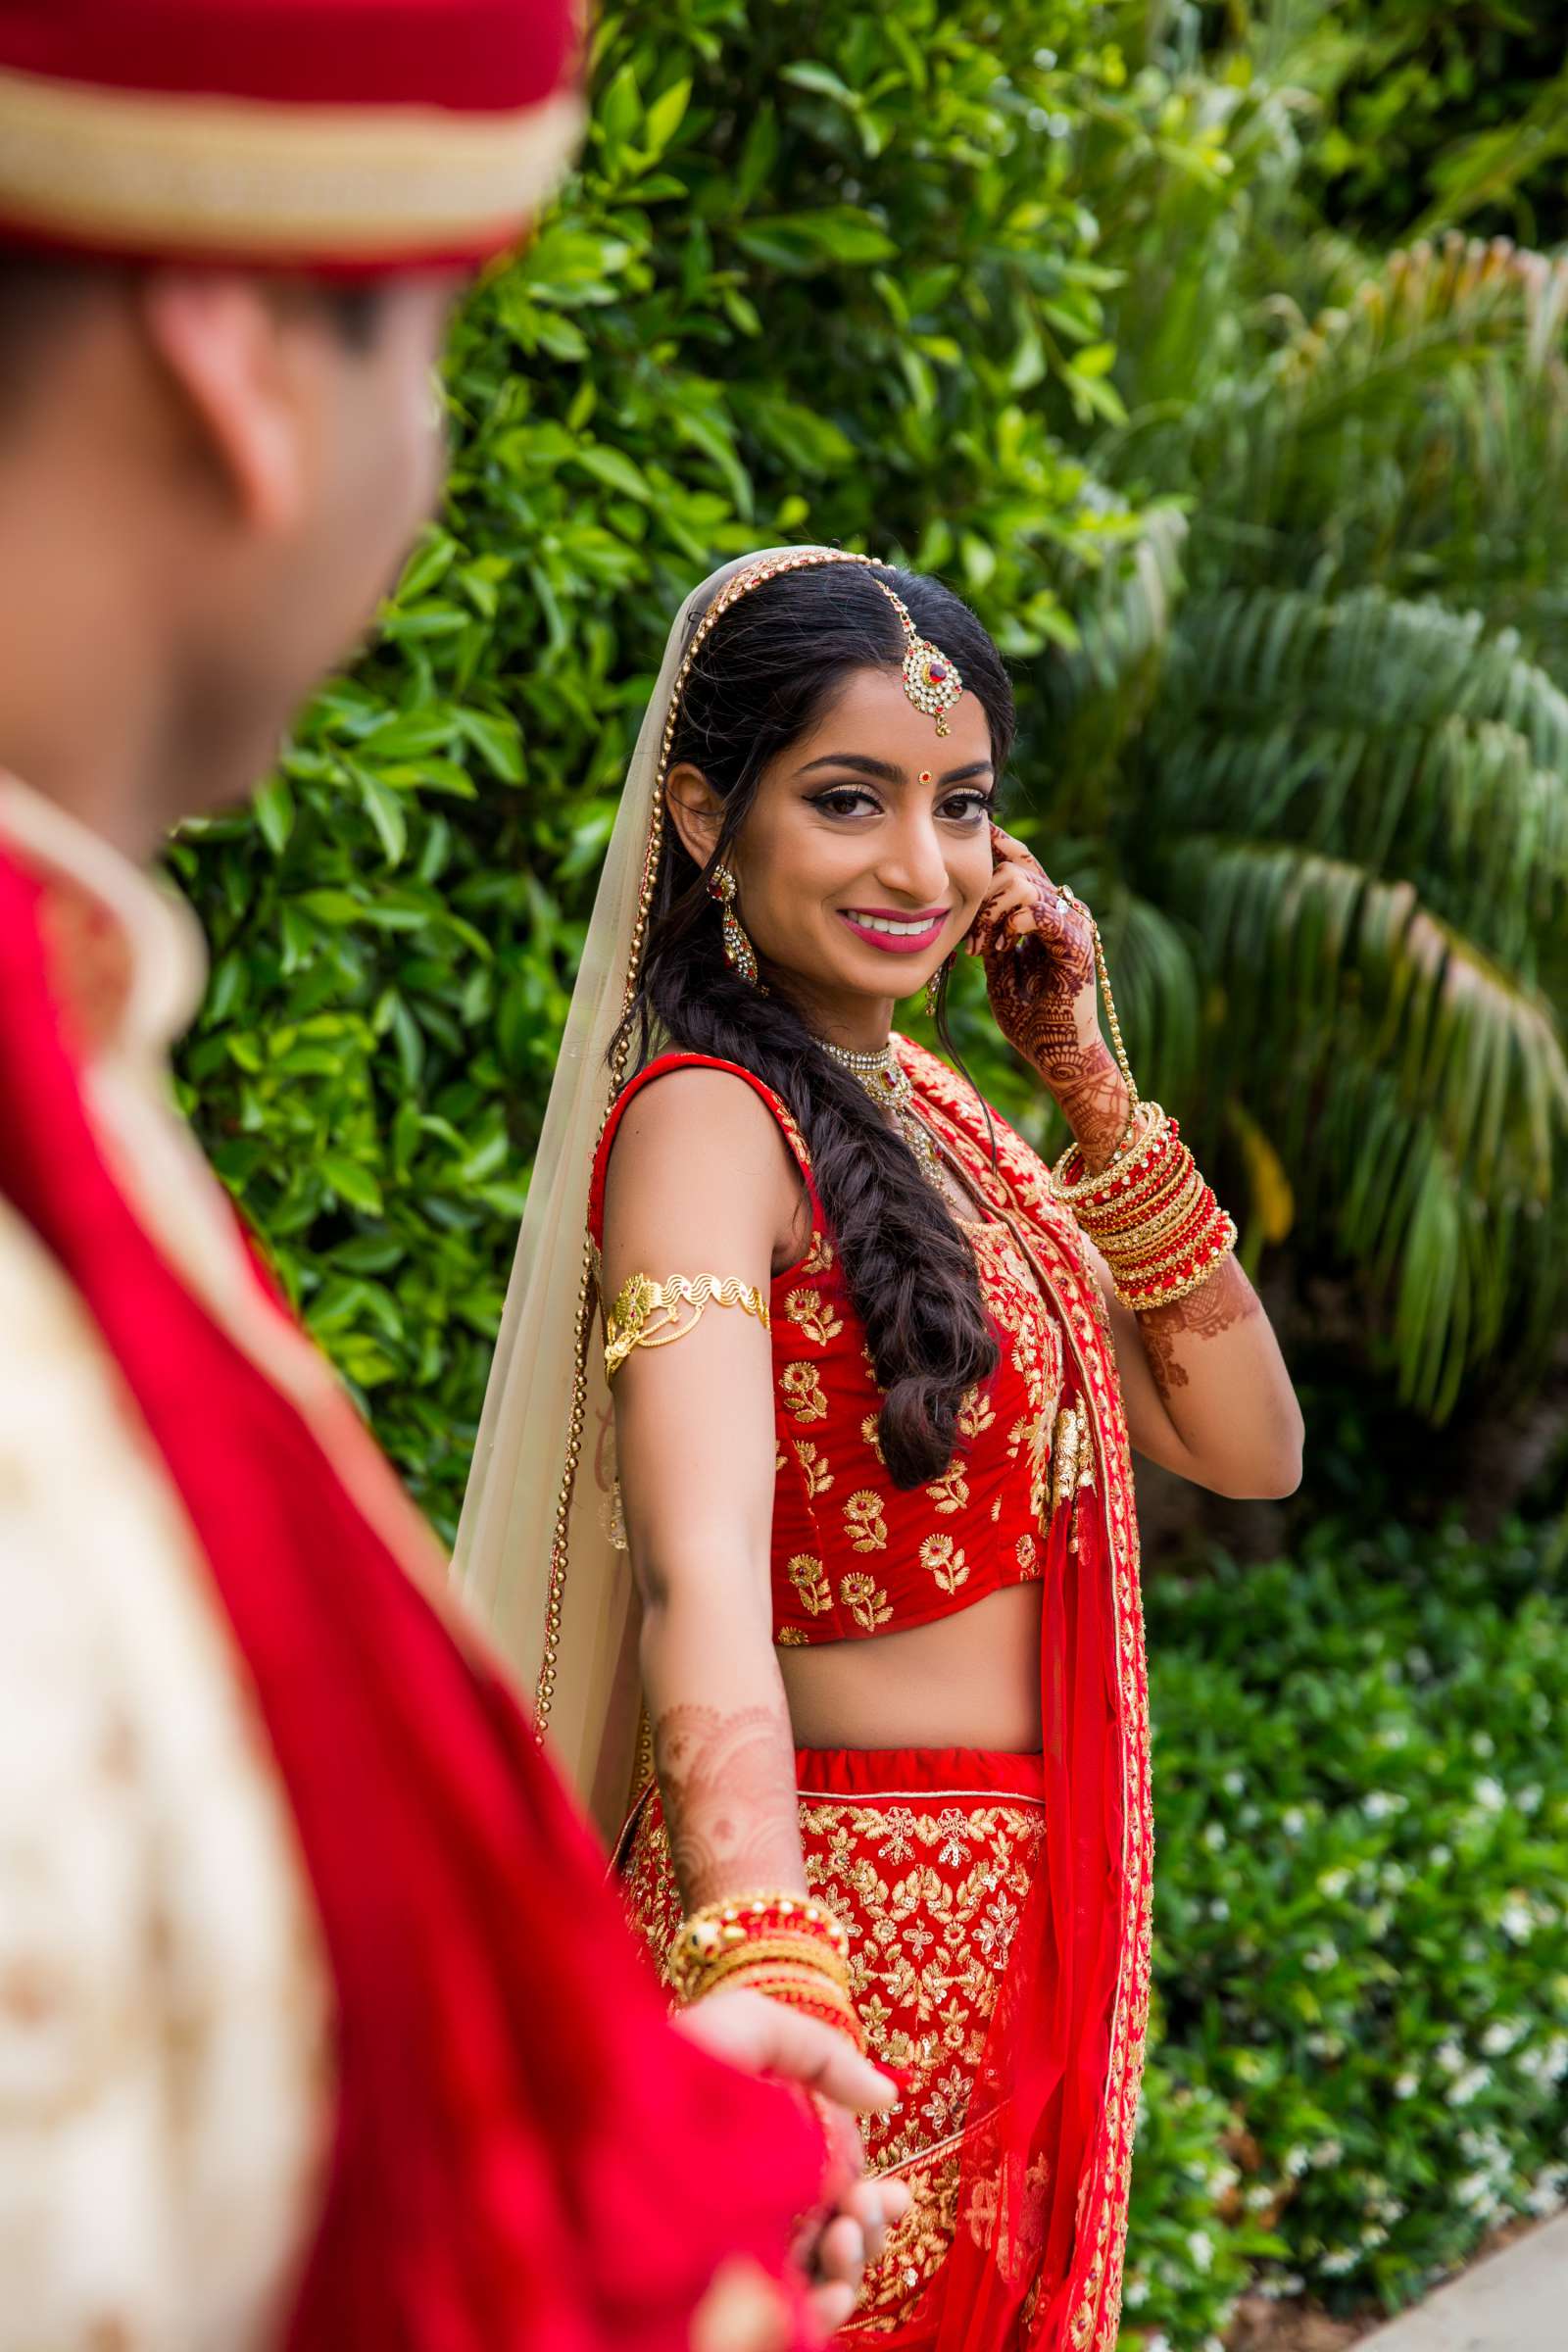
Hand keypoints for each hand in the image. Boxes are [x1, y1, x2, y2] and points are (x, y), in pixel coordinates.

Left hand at [675, 1991, 911, 2335]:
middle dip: (870, 2220)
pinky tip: (828, 2287)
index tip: (890, 2188)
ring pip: (830, 2274)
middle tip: (866, 2206)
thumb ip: (824, 2053)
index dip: (872, 2188)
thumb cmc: (675, 2071)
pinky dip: (828, 2307)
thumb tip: (886, 2098)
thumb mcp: (750, 2027)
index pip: (834, 2182)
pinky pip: (801, 2319)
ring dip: (857, 2257)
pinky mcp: (734, 2303)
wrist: (608, 2137)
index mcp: (764, 2149)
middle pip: (841, 2230)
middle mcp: (757, 2204)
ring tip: (843, 2234)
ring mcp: (745, 2256)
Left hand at [969, 824, 1097, 1077]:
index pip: (1021, 860)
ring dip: (990, 914)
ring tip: (981, 951)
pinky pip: (1041, 913)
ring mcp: (1074, 925)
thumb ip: (988, 929)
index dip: (995, 845)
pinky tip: (999, 948)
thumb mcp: (996, 962)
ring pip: (1022, 883)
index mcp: (1047, 910)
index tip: (964, 844)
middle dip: (981, 893)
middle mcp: (1064, 910)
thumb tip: (963, 903)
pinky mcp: (1077, 946)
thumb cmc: (1027, 1016)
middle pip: (1017, 864)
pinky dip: (1013, 924)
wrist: (1056, 1055)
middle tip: (968, 939)